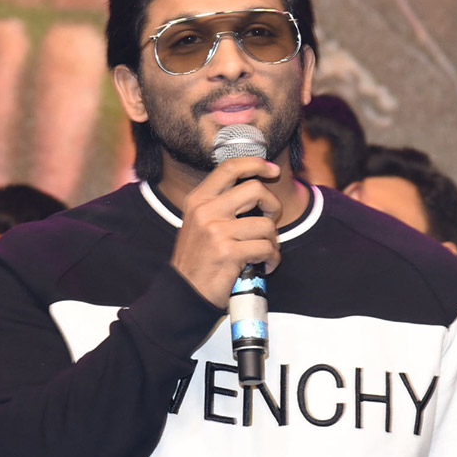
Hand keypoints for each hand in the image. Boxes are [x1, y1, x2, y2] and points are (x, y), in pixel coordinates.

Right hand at [171, 157, 281, 307]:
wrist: (183, 292)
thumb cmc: (197, 259)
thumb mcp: (199, 223)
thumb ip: (221, 204)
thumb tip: (256, 191)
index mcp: (198, 200)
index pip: (230, 168)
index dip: (255, 164)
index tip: (272, 170)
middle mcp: (206, 211)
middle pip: (255, 189)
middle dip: (273, 205)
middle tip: (271, 219)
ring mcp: (217, 231)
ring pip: (266, 224)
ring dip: (273, 241)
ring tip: (265, 252)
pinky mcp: (229, 253)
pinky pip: (266, 248)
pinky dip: (272, 259)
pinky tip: (264, 266)